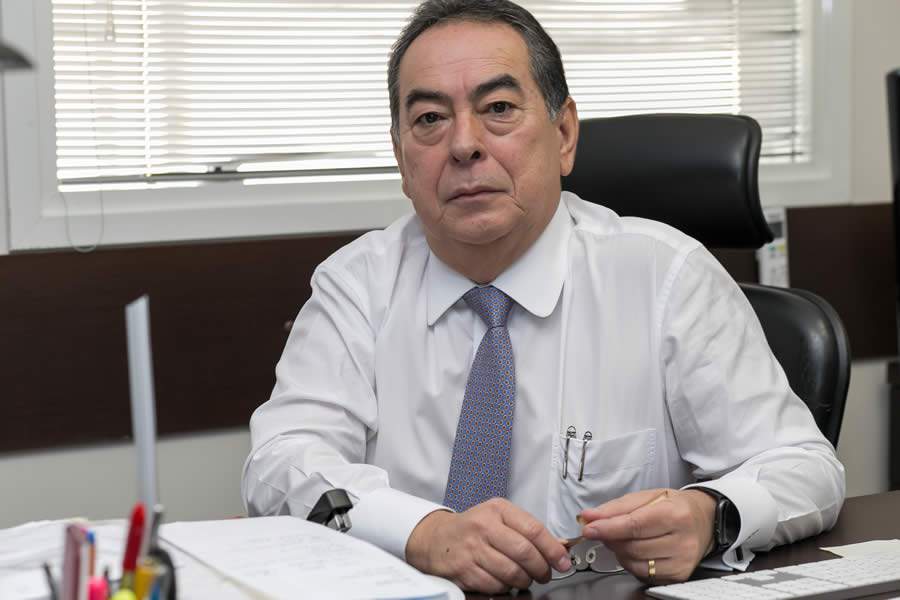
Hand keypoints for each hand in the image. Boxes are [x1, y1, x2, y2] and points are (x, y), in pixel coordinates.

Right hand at [405, 498, 571, 593]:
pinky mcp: (463, 569)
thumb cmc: (473, 528)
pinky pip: (494, 585)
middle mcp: (484, 526)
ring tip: (524, 579)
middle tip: (545, 575)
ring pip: (511, 572)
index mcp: (498, 509)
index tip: (563, 562)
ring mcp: (472, 548)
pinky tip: (504, 582)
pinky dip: (504, 588)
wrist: (436, 538)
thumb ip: (526, 530)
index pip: (533, 529)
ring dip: (524, 581)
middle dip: (541, 569)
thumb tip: (559, 547)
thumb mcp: (498, 518)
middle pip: (524, 552)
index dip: (553, 549)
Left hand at [579, 488, 715, 583]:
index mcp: (675, 514)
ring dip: (619, 551)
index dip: (608, 529)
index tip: (589, 529)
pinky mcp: (679, 575)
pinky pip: (643, 573)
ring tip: (622, 538)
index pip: (635, 525)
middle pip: (632, 547)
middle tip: (604, 530)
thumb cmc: (674, 506)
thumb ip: (617, 507)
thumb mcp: (648, 496)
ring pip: (635, 563)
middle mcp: (682, 541)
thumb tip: (590, 517)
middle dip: (611, 539)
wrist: (704, 520)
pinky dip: (631, 562)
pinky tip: (635, 550)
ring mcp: (682, 561)